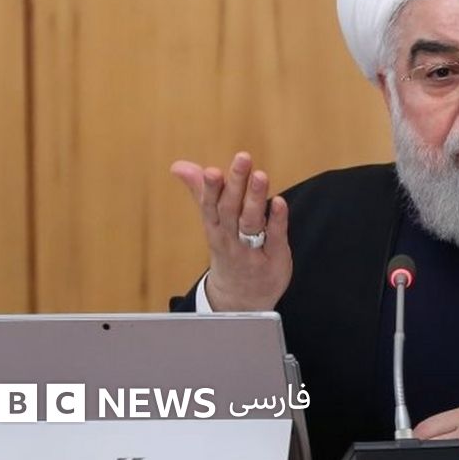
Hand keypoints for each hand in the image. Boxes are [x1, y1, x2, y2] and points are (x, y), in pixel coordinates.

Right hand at [170, 152, 291, 310]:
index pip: (210, 206)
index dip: (211, 189)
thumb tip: (179, 166)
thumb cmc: (228, 251)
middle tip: (243, 159)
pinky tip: (280, 202)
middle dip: (236, 184)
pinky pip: (274, 237)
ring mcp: (251, 250)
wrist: (240, 300)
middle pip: (230, 210)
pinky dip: (276, 220)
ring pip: (250, 223)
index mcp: (215, 228)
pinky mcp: (274, 257)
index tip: (212, 170)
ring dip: (255, 198)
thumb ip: (201, 191)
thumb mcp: (212, 223)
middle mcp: (230, 239)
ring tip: (260, 175)